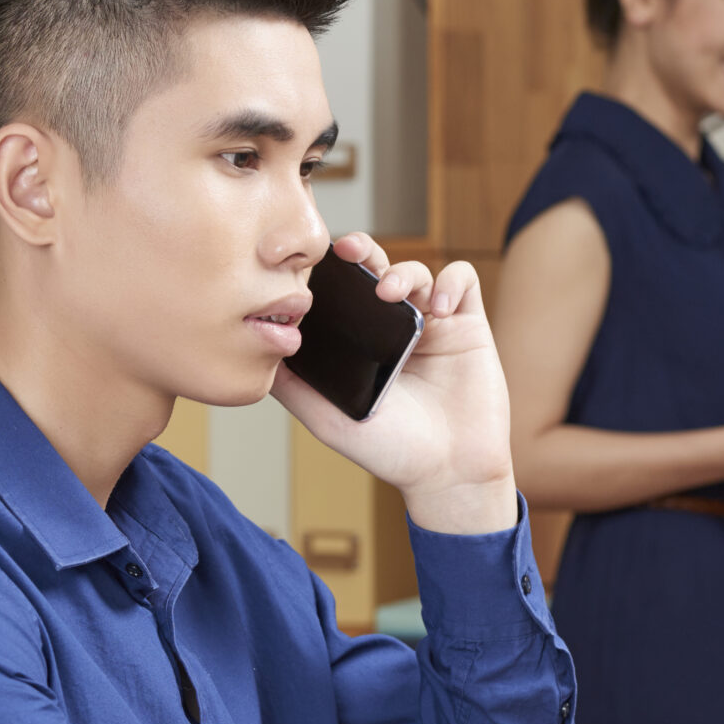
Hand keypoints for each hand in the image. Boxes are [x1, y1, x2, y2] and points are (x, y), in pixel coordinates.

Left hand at [271, 235, 515, 534]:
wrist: (448, 473)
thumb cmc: (391, 452)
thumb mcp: (328, 419)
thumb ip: (294, 386)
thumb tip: (253, 353)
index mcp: (363, 344)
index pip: (343, 293)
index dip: (330, 272)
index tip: (314, 265)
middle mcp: (395, 329)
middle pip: (377, 268)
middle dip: (362, 250)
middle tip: (349, 251)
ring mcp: (433, 325)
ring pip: (417, 271)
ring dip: (403, 271)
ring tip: (391, 292)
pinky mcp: (470, 326)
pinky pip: (463, 281)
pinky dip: (451, 282)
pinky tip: (440, 307)